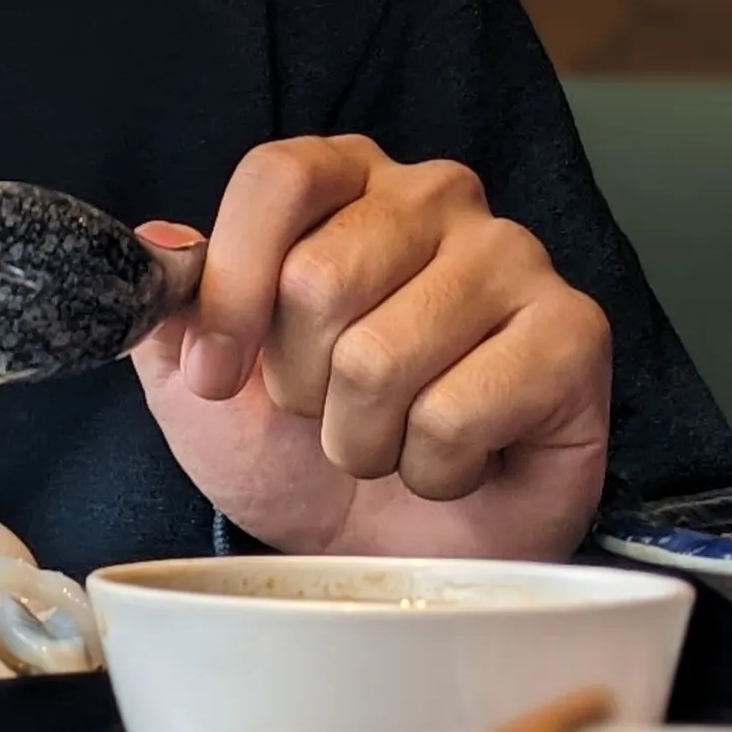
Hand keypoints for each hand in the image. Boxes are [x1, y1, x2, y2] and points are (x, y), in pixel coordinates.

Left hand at [131, 135, 610, 558]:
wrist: (389, 554)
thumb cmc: (303, 456)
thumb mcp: (197, 388)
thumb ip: (167, 312)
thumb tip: (158, 241)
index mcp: (344, 179)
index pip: (279, 178)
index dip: (232, 288)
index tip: (215, 377)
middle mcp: (435, 197)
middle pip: (324, 275)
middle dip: (303, 383)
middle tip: (331, 412)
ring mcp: (513, 258)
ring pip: (383, 355)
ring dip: (364, 436)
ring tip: (390, 439)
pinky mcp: (573, 333)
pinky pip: (457, 412)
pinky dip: (432, 466)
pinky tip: (456, 458)